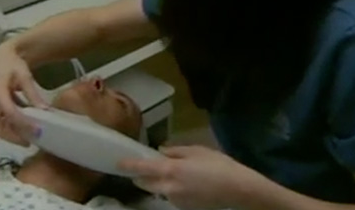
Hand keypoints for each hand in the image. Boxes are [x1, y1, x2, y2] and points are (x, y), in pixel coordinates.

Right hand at [0, 41, 47, 145]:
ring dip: (12, 135)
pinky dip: (12, 128)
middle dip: (13, 137)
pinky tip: (26, 129)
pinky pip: (1, 123)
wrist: (1, 57)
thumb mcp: (24, 76)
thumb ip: (32, 94)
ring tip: (30, 138)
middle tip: (30, 142)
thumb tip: (44, 110)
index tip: (37, 130)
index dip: (23, 123)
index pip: (9, 112)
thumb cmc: (12, 64)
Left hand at [119, 145, 266, 209]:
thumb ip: (175, 151)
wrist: (238, 190)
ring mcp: (175, 200)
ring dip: (157, 183)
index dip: (127, 165)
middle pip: (144, 183)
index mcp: (169, 170)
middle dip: (140, 176)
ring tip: (172, 174)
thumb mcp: (197, 150)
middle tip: (145, 166)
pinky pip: (170, 197)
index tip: (117, 162)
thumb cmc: (218, 165)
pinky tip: (186, 184)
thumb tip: (160, 151)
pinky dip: (171, 190)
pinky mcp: (183, 208)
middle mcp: (168, 188)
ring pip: (157, 190)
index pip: (140, 168)